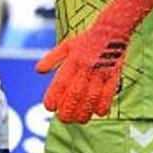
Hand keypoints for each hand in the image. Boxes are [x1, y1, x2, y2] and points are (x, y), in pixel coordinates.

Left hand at [35, 0, 152, 123]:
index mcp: (72, 61)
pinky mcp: (114, 75)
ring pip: (92, 96)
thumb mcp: (66, 46)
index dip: (54, 96)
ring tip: (78, 120)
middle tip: (63, 119)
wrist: (111, 31)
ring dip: (85, 111)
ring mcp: (101, 72)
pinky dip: (104, 103)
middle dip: (68, 109)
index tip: (49, 108)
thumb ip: (51, 59)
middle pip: (75, 93)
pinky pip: (110, 92)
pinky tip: (99, 113)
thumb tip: (38, 71)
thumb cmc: (85, 40)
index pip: (61, 82)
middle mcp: (86, 68)